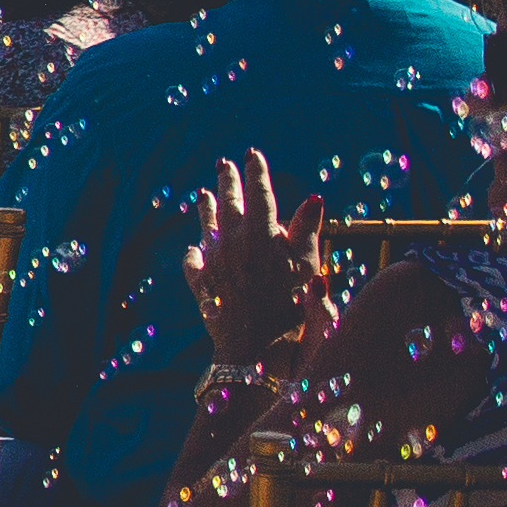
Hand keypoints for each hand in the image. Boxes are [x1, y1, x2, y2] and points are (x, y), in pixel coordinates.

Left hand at [183, 155, 332, 372]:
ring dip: (206, 209)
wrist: (256, 353)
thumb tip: (313, 198)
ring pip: (207, 228)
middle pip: (229, 205)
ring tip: (202, 193)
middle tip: (225, 164)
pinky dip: (194, 253)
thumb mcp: (308, 270)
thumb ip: (307, 234)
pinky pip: (194, 263)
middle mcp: (232, 244)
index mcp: (261, 236)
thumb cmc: (292, 313)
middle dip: (228, 183)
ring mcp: (213, 264)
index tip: (253, 154)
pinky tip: (193, 248)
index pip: (259, 195)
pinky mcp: (202, 286)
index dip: (257, 173)